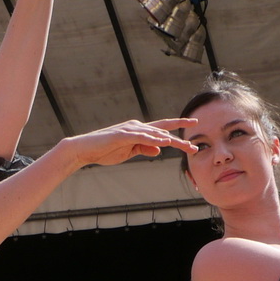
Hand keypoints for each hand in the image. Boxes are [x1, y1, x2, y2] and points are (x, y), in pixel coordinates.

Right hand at [60, 118, 197, 167]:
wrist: (85, 150)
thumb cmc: (105, 151)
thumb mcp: (129, 153)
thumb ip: (144, 149)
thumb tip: (159, 150)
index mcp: (139, 131)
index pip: (162, 130)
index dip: (178, 131)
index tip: (192, 134)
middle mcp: (137, 127)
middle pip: (163, 132)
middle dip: (179, 139)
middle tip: (194, 147)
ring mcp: (129, 129)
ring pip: (154, 134)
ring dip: (170, 141)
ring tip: (183, 146)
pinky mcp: (121, 135)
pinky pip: (141, 137)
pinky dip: (153, 139)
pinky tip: (163, 142)